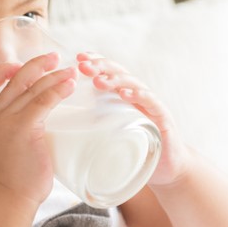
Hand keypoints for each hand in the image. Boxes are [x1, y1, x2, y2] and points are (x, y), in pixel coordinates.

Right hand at [0, 52, 76, 206]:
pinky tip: (69, 85)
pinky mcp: (24, 128)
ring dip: (53, 75)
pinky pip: (43, 101)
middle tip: (54, 57)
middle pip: (14, 79)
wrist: (7, 199)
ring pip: (32, 87)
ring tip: (70, 71)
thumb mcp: (4, 151)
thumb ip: (14, 136)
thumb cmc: (11, 182)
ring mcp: (8, 121)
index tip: (15, 65)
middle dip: (35, 65)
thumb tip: (37, 133)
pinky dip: (57, 90)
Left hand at [76, 52, 191, 186]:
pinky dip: (140, 96)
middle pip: (119, 73)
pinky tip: (127, 94)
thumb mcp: (111, 133)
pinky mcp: (163, 118)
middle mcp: (138, 95)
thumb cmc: (135, 149)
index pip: (109, 72)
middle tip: (83, 66)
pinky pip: (151, 103)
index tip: (79, 58)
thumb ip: (93, 124)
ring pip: (133, 84)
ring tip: (98, 81)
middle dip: (101, 67)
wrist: (167, 168)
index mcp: (123, 96)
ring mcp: (151, 105)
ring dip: (115, 80)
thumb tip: (60, 121)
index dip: (96, 62)